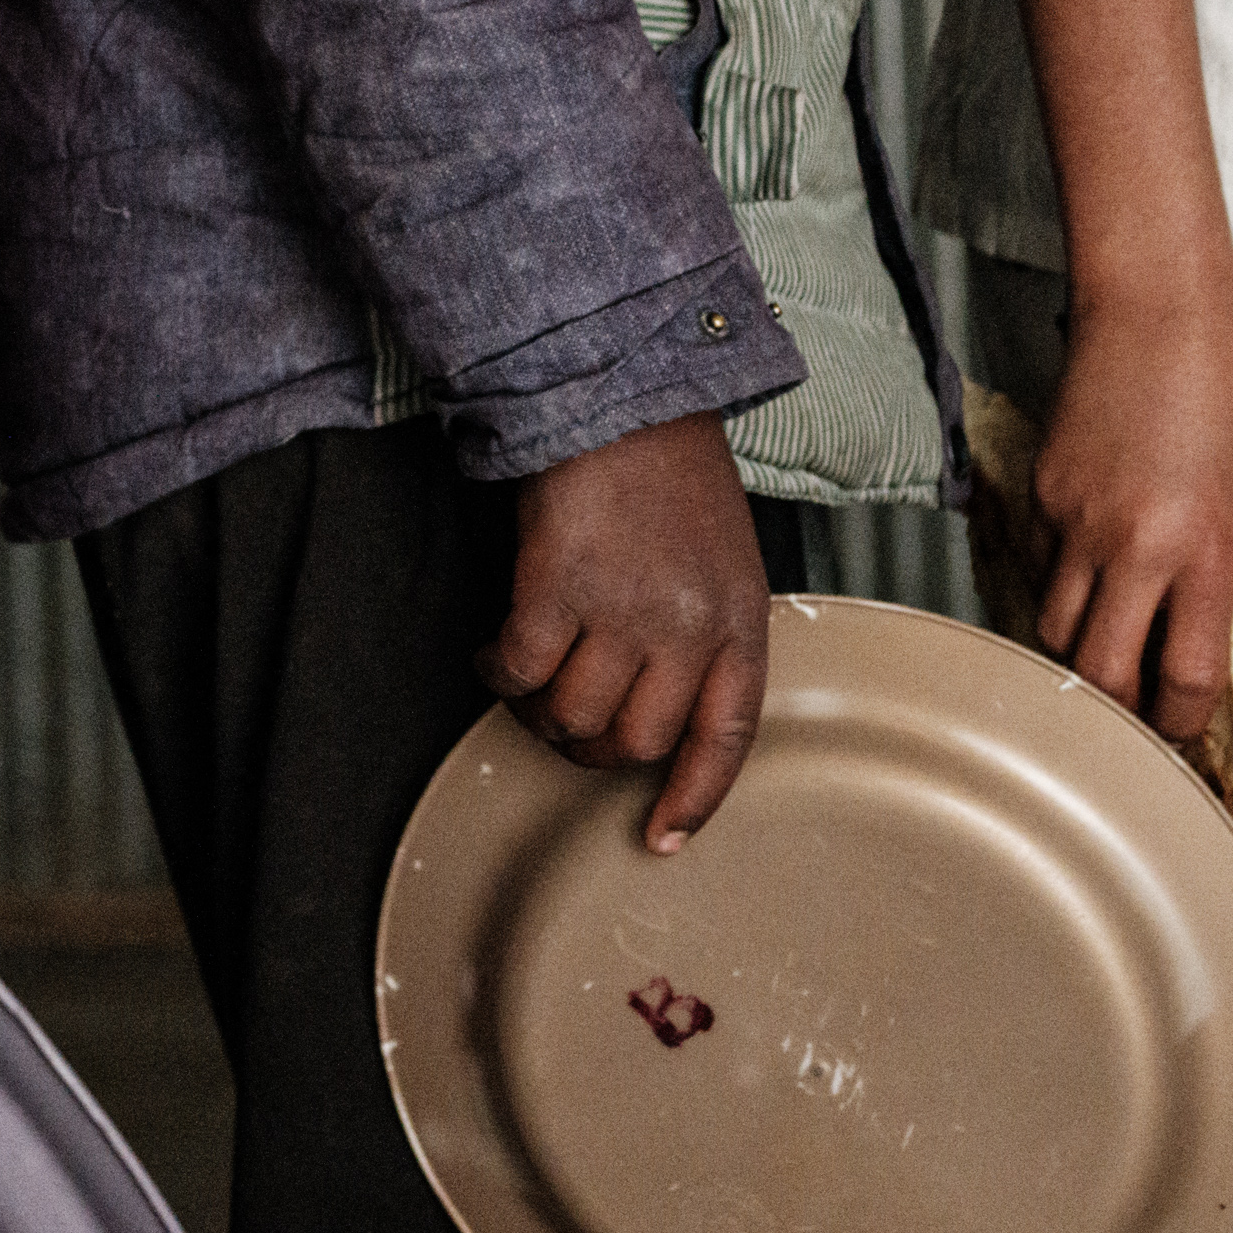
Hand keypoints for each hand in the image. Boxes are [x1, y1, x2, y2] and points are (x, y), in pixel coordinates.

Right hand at [493, 413, 776, 848]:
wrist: (616, 394)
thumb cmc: (667, 473)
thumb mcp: (719, 558)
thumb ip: (702, 632)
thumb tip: (653, 706)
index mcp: (739, 620)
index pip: (726, 736)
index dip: (694, 796)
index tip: (663, 838)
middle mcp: (687, 625)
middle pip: (637, 739)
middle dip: (593, 749)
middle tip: (565, 725)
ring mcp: (622, 609)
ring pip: (574, 713)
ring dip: (540, 712)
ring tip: (526, 682)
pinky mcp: (554, 585)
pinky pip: (519, 669)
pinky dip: (498, 673)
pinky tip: (492, 652)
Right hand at [1027, 293, 1232, 749]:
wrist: (1152, 311)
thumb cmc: (1220, 390)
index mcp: (1203, 546)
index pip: (1188, 674)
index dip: (1185, 722)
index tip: (1188, 732)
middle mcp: (1133, 544)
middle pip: (1100, 673)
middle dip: (1118, 712)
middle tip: (1138, 716)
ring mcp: (1075, 521)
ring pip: (1053, 631)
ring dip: (1079, 656)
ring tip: (1108, 651)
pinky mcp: (1039, 495)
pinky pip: (1041, 571)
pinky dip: (1061, 591)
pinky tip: (1087, 573)